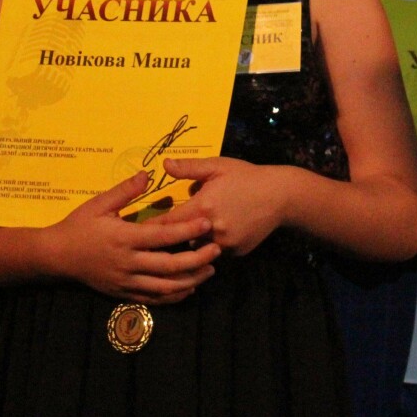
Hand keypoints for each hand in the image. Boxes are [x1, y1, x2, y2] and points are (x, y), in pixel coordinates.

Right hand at [48, 171, 219, 304]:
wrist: (57, 256)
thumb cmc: (78, 226)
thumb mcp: (99, 203)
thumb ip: (125, 191)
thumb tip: (148, 174)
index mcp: (124, 238)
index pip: (162, 236)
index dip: (187, 230)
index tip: (207, 223)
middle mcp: (128, 263)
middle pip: (170, 266)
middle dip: (197, 258)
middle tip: (217, 249)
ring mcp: (126, 282)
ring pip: (166, 287)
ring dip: (191, 279)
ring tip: (209, 269)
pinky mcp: (124, 293)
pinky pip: (154, 299)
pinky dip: (174, 296)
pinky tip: (189, 288)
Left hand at [161, 157, 285, 255]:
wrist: (282, 196)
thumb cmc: (247, 176)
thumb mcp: (217, 166)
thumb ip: (189, 168)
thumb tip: (164, 165)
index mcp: (202, 208)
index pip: (166, 224)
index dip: (150, 228)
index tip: (134, 233)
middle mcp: (212, 230)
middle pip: (180, 241)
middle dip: (169, 240)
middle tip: (153, 241)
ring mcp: (225, 245)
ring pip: (199, 247)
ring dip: (192, 241)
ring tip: (185, 237)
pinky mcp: (238, 252)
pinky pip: (217, 251)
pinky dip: (212, 245)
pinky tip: (215, 234)